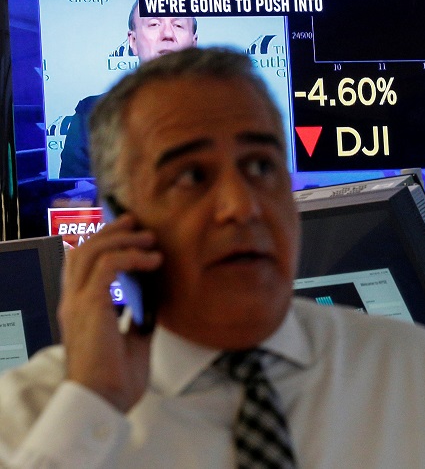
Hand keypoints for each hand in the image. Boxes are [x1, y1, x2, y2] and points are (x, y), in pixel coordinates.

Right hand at [58, 214, 162, 411]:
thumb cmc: (118, 378)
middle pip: (83, 248)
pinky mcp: (90, 306)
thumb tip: (152, 305)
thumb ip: (137, 319)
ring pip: (92, 250)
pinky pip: (107, 266)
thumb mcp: (133, 341)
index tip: (127, 227)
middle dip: (111, 230)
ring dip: (124, 239)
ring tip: (151, 241)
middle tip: (138, 223)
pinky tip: (152, 261)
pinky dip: (131, 256)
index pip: (79, 262)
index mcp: (80, 308)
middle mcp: (73, 301)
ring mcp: (78, 302)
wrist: (106, 400)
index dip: (98, 238)